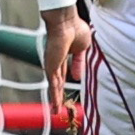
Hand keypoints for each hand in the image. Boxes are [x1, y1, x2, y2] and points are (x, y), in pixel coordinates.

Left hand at [42, 8, 93, 130]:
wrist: (65, 22)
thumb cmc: (75, 29)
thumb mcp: (83, 48)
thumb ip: (80, 63)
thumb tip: (78, 77)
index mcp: (63, 55)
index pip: (63, 72)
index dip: (64, 82)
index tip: (65, 91)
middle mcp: (55, 61)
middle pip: (57, 81)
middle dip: (58, 94)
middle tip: (59, 105)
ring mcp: (52, 65)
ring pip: (54, 86)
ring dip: (56, 99)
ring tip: (56, 111)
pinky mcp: (51, 67)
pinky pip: (54, 85)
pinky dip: (55, 96)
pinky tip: (56, 105)